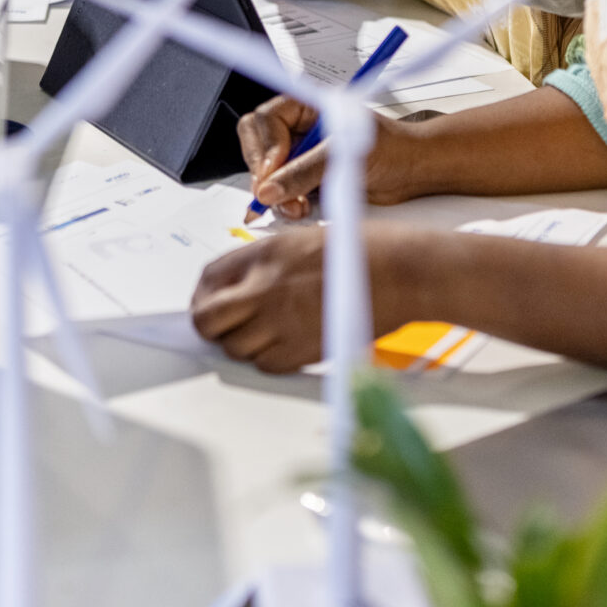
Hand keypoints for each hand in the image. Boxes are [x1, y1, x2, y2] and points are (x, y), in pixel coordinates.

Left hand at [190, 225, 428, 373]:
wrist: (402, 272)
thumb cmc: (362, 251)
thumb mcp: (300, 241)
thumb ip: (263, 265)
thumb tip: (236, 291)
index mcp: (263, 254)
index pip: (207, 281)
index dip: (204, 296)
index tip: (211, 303)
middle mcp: (264, 288)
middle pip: (208, 320)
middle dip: (211, 326)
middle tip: (225, 326)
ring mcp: (281, 322)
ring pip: (235, 348)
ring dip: (244, 344)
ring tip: (268, 331)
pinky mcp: (301, 350)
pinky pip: (266, 365)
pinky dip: (270, 359)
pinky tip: (289, 342)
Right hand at [238, 93, 426, 217]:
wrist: (415, 170)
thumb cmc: (393, 147)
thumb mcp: (344, 153)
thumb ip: (304, 171)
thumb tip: (270, 188)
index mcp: (304, 106)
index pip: (263, 122)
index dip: (264, 149)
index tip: (273, 172)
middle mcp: (298, 128)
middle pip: (257, 147)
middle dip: (265, 173)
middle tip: (275, 194)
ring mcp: (301, 154)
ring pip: (266, 173)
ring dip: (276, 193)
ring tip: (297, 205)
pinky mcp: (306, 178)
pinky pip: (281, 191)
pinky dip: (287, 203)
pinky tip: (302, 207)